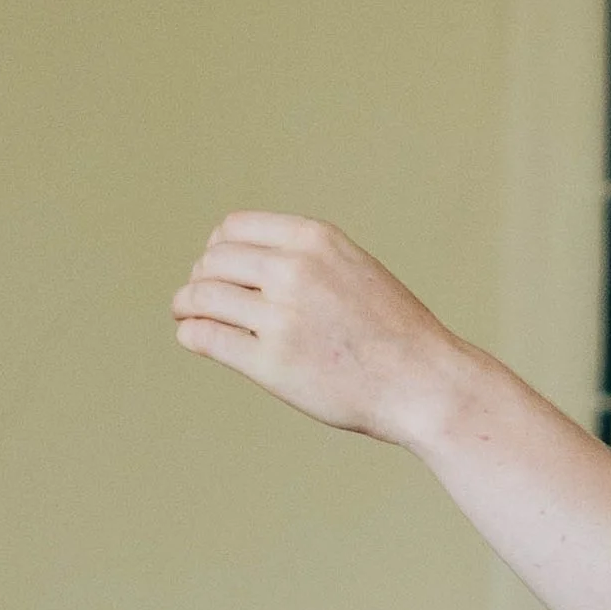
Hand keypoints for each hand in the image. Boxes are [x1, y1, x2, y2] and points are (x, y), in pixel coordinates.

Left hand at [172, 212, 464, 446]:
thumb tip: (239, 259)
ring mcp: (280, 317)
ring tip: (190, 315)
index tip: (219, 270)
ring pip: (201, 296)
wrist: (423, 381)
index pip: (232, 229)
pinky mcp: (270, 363)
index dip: (217, 249)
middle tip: (200, 298)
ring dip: (187, 305)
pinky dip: (191, 333)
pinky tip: (196, 337)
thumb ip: (303, 258)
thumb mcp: (352, 267)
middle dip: (200, 278)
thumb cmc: (391, 330)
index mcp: (314, 239)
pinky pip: (205, 337)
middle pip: (211, 261)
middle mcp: (293, 270)